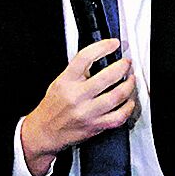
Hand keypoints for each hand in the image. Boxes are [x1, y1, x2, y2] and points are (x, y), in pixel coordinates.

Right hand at [21, 41, 137, 175]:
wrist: (43, 132)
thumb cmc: (53, 107)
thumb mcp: (60, 83)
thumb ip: (78, 71)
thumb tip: (102, 56)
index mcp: (66, 82)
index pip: (84, 57)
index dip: (102, 47)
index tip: (114, 43)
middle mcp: (76, 97)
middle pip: (107, 76)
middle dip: (123, 66)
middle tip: (127, 63)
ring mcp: (87, 113)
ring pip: (117, 96)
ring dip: (130, 85)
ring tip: (131, 80)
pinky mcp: (95, 126)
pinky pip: (119, 116)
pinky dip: (129, 107)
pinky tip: (129, 101)